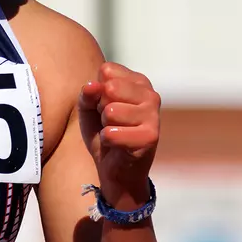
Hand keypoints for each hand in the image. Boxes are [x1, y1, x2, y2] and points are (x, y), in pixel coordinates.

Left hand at [77, 62, 160, 208]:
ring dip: (105, 126)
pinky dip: (108, 141)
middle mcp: (151, 94)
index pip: (107, 71)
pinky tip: (117, 146)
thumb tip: (93, 86)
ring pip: (111, 111)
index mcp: (139, 82)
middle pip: (109, 88)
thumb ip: (87, 94)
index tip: (105, 107)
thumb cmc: (104, 133)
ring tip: (116, 133)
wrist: (115, 169)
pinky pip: (112, 133)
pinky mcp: (151, 137)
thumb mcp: (89, 109)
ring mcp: (154, 115)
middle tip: (110, 123)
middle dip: (101, 108)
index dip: (98, 91)